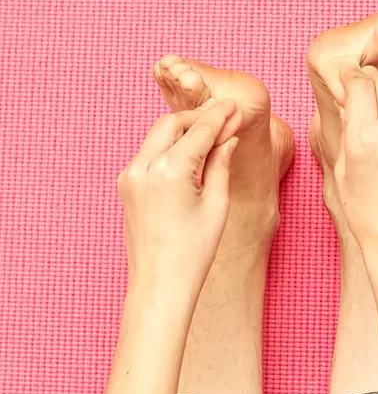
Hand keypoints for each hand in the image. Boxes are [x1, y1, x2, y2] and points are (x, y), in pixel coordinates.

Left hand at [117, 99, 241, 294]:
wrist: (160, 286)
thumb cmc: (193, 252)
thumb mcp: (217, 204)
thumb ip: (221, 163)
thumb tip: (227, 138)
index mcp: (170, 170)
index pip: (200, 130)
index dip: (220, 116)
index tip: (235, 107)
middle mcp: (144, 167)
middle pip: (173, 123)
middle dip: (198, 118)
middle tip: (224, 119)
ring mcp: (130, 176)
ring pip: (158, 134)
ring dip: (183, 130)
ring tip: (210, 135)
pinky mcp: (126, 185)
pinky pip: (149, 153)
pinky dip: (169, 146)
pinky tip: (189, 152)